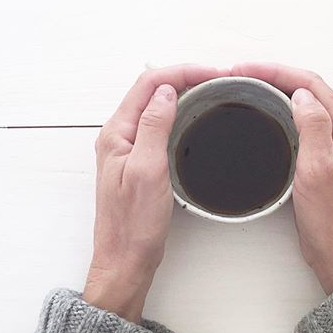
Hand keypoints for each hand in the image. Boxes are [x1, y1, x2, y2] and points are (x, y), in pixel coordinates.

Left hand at [83, 64, 226, 321]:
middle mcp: (119, 136)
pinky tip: (193, 116)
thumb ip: (154, 127)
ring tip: (209, 90)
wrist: (126, 260)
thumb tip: (166, 91)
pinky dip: (177, 113)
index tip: (212, 73)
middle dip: (182, 76)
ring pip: (154, 106)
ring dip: (180, 91)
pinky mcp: (138, 161)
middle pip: (150, 90)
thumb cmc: (134, 224)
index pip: (148, 84)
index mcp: (116, 133)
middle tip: (216, 79)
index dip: (180, 72)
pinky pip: (157, 125)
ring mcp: (128, 148)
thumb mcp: (147, 171)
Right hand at [231, 63, 332, 293]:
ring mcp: (332, 143)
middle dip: (274, 75)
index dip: (277, 72)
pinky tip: (263, 112)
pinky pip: (300, 123)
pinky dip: (279, 111)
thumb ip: (313, 128)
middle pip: (307, 89)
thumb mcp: (319, 170)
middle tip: (240, 73)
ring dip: (276, 90)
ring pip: (302, 104)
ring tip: (247, 85)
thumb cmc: (332, 219)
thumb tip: (301, 95)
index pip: (311, 85)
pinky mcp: (321, 156)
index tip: (246, 69)